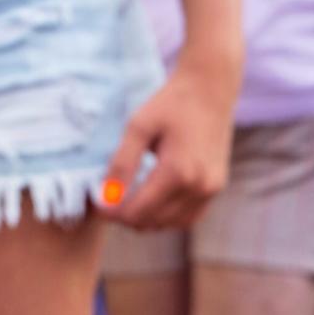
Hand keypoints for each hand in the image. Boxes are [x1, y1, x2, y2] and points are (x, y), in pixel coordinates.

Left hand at [103, 56, 240, 230]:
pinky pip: (186, 218)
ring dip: (144, 219)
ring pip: (167, 225)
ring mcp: (211, 190)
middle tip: (109, 199)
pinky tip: (150, 200)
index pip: (135, 212)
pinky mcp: (216, 188)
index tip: (97, 201)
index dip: (111, 213)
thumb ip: (121, 165)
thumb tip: (105, 198)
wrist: (210, 89)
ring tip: (128, 198)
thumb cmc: (170, 104)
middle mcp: (198, 186)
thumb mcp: (137, 128)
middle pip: (150, 223)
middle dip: (125, 217)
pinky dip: (165, 217)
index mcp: (177, 172)